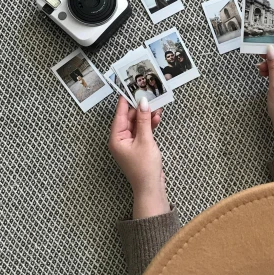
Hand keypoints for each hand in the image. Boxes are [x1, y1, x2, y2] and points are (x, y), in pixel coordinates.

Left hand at [108, 95, 168, 218]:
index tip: (129, 87)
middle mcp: (120, 140)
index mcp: (116, 138)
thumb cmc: (145, 166)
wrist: (151, 187)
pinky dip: (148, 125)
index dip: (125, 101)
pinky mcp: (138, 147)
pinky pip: (142, 131)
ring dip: (146, 116)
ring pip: (137, 124)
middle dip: (139, 108)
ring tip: (157, 106)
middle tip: (149, 95)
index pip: (120, 115)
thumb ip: (143, 120)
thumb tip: (142, 102)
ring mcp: (129, 144)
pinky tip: (157, 118)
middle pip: (128, 118)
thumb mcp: (145, 139)